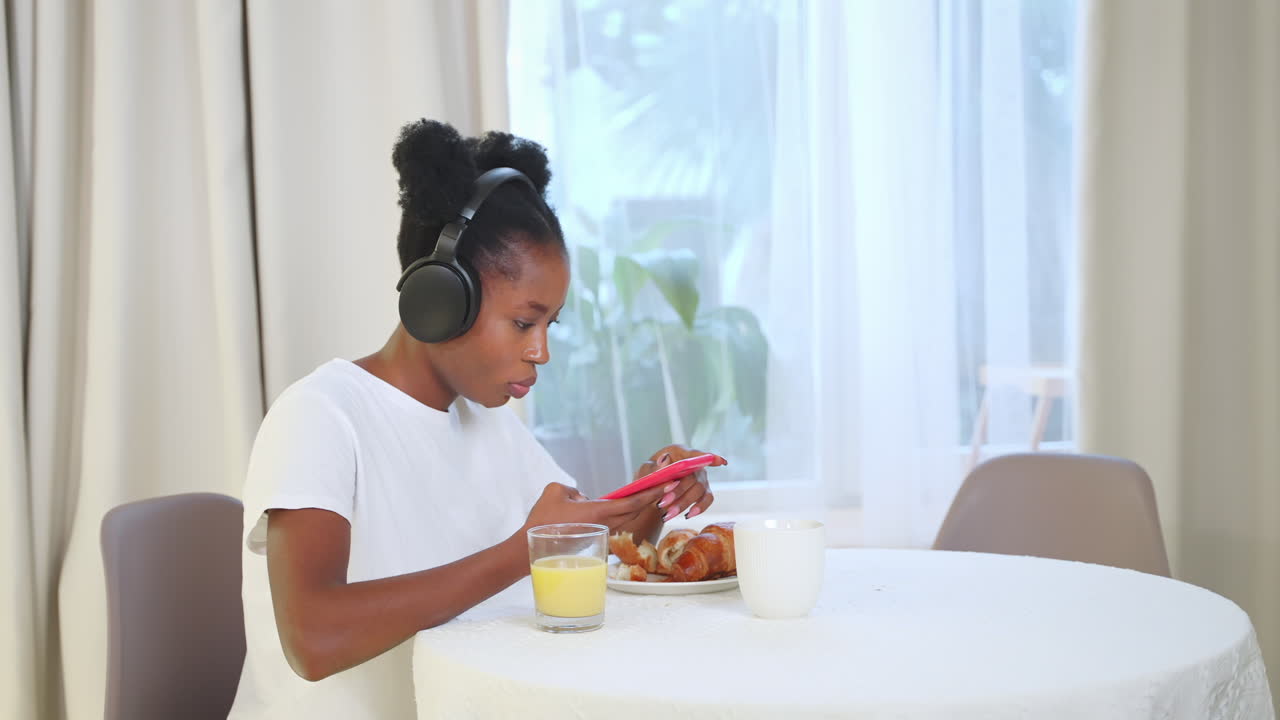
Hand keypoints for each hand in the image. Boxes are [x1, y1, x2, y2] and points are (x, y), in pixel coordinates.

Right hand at [521, 482, 666, 534]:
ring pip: (623, 517)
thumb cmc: (541, 520)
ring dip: (638, 506)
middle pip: (633, 510)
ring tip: (651, 493)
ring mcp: (598, 533)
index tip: (667, 483)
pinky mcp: (591, 538)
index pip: (632, 501)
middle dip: (652, 497)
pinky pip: (611, 522)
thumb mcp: (555, 490)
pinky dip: (622, 513)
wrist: (529, 550)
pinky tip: (623, 507)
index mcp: (599, 512)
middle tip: (668, 484)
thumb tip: (584, 499)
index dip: (651, 492)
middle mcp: (604, 524)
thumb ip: (574, 489)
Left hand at [635, 445, 727, 522]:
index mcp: (679, 452)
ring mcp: (701, 477)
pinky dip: (700, 508)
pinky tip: (688, 515)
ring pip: (699, 490)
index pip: (694, 454)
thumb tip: (665, 461)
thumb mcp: (645, 470)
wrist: (650, 490)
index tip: (721, 462)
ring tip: (667, 514)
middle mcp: (694, 463)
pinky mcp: (703, 491)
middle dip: (678, 491)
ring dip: (684, 503)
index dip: (709, 457)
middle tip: (661, 503)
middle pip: (693, 476)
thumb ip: (653, 466)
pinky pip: (707, 499)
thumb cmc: (649, 476)